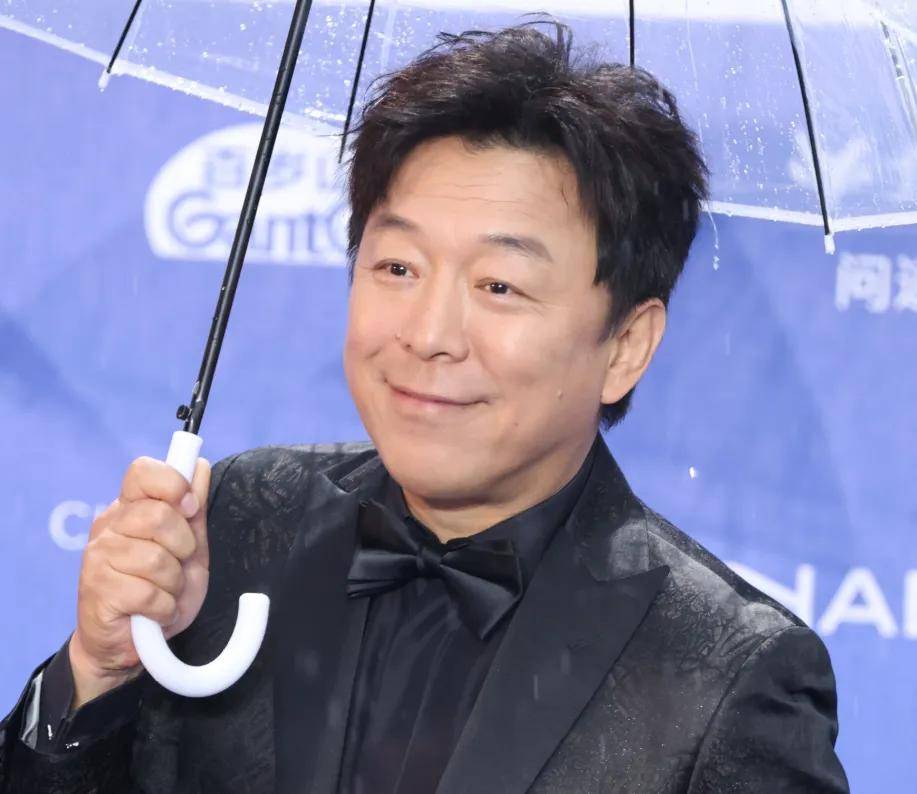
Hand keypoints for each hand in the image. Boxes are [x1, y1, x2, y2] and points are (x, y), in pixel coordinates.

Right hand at [68, 456, 210, 707]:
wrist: (131, 643)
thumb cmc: (159, 589)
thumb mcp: (189, 547)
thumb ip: (193, 508)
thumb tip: (200, 466)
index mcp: (129, 509)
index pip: (142, 471)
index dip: (173, 484)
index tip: (190, 508)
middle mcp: (108, 527)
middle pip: (158, 515)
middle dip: (184, 546)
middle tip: (178, 564)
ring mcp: (98, 557)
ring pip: (156, 558)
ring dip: (173, 584)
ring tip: (164, 593)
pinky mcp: (97, 591)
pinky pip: (148, 593)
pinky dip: (164, 607)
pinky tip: (155, 612)